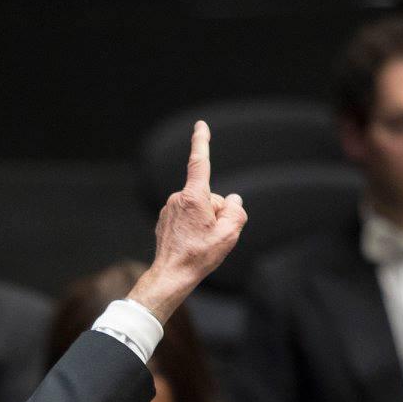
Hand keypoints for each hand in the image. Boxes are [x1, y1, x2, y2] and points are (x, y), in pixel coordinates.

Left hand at [129, 121, 248, 322]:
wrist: (171, 275)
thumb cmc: (199, 255)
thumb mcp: (230, 232)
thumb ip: (236, 210)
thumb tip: (232, 200)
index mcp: (193, 196)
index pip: (199, 162)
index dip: (201, 142)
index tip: (200, 126)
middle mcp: (178, 198)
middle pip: (209, 195)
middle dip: (216, 210)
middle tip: (212, 235)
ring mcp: (169, 209)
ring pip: (198, 207)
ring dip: (205, 220)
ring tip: (200, 241)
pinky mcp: (165, 219)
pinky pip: (187, 216)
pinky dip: (193, 226)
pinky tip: (191, 243)